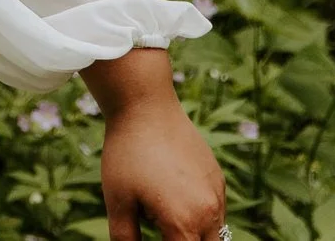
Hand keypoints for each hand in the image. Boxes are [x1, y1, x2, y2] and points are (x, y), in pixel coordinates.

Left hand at [88, 50, 226, 239]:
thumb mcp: (117, 202)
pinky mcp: (217, 178)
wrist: (145, 106)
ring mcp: (217, 194)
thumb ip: (126, 238)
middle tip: (162, 228)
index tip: (157, 235)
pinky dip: (200, 215)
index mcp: (183, 223)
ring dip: (195, 234)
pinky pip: (216, 209)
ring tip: (162, 211)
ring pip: (216, 233)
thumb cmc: (126, 155)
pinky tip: (171, 194)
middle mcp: (208, 212)